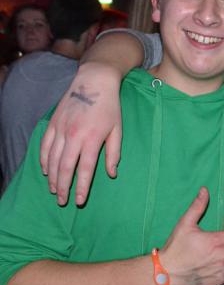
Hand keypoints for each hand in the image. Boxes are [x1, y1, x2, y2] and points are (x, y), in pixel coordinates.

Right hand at [40, 61, 122, 205]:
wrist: (94, 82)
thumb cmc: (110, 107)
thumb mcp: (117, 130)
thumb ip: (114, 153)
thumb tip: (112, 174)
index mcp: (92, 138)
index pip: (85, 169)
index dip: (82, 187)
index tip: (80, 201)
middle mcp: (74, 135)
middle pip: (64, 167)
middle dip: (63, 187)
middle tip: (63, 202)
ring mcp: (61, 129)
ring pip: (52, 159)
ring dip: (52, 177)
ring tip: (54, 191)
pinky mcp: (53, 123)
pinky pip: (44, 146)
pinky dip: (44, 160)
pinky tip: (46, 171)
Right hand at [160, 187, 223, 284]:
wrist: (167, 274)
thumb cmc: (176, 248)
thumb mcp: (185, 224)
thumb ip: (197, 207)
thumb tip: (204, 190)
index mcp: (219, 241)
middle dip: (223, 242)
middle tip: (204, 245)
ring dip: (221, 255)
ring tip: (202, 257)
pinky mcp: (221, 280)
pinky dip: (220, 266)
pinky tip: (205, 265)